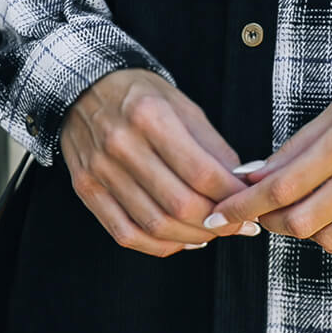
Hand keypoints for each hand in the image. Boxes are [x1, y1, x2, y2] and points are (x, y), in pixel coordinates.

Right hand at [59, 68, 260, 255]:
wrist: (82, 87)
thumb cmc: (138, 94)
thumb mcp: (183, 105)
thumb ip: (213, 147)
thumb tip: (241, 183)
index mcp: (151, 117)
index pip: (201, 172)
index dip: (232, 195)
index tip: (250, 203)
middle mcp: (122, 145)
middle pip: (179, 203)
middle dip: (217, 222)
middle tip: (237, 225)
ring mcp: (101, 171)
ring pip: (155, 225)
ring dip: (192, 237)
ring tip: (212, 232)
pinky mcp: (87, 189)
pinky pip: (125, 233)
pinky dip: (159, 245)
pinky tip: (180, 240)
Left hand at [200, 79, 331, 255]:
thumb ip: (294, 148)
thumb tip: (251, 176)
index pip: (281, 185)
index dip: (243, 204)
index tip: (217, 213)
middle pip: (301, 220)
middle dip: (268, 221)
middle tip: (259, 212)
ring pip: (329, 238)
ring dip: (302, 232)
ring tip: (299, 212)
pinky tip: (330, 224)